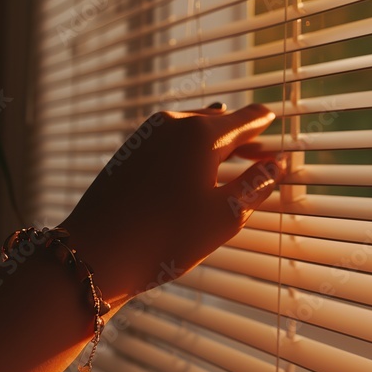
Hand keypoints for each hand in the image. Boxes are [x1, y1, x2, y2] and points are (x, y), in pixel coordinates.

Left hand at [58, 103, 284, 304]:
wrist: (94, 254)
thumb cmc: (166, 237)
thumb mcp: (225, 215)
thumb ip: (256, 185)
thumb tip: (276, 164)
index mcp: (202, 133)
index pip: (245, 119)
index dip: (263, 121)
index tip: (274, 118)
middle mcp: (174, 124)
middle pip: (219, 123)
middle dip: (242, 138)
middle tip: (263, 152)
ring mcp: (147, 136)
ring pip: (193, 132)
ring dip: (217, 145)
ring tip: (233, 161)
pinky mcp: (129, 153)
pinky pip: (172, 142)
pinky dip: (192, 151)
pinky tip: (196, 172)